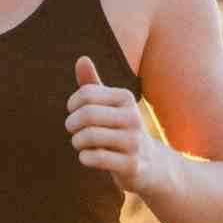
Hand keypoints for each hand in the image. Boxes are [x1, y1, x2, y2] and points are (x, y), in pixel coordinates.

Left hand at [65, 55, 155, 194]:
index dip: (72, 104)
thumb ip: (92, 85)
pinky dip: (84, 157)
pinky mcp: (131, 164)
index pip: (86, 93)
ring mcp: (133, 142)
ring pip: (90, 136)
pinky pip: (97, 158)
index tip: (73, 112)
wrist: (150, 164)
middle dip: (72, 124)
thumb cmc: (121, 129)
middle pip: (87, 114)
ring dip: (77, 141)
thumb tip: (81, 58)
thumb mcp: (109, 107)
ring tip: (79, 143)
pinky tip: (86, 156)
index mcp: (126, 98)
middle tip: (73, 130)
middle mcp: (133, 117)